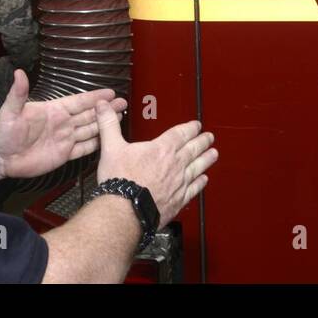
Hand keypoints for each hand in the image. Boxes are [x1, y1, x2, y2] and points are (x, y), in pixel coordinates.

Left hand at [0, 70, 128, 178]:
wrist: (1, 157)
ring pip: (89, 130)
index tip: (109, 92)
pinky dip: (96, 145)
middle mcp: (62, 123)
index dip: (94, 97)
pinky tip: (106, 141)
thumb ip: (18, 93)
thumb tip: (18, 73)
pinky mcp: (63, 154)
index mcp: (53, 110)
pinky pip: (83, 149)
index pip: (78, 101)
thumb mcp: (10, 111)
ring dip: (104, 125)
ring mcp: (64, 139)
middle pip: (88, 115)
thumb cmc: (4, 133)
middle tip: (122, 103)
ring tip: (120, 118)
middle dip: (106, 109)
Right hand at [95, 101, 216, 226]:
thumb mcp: (111, 147)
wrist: (125, 210)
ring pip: (198, 168)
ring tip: (214, 153)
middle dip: (202, 141)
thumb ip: (109, 125)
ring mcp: (178, 183)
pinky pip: (194, 189)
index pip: (180, 134)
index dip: (190, 128)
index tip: (196, 125)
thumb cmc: (119, 180)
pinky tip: (204, 180)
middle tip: (209, 137)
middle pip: (193, 149)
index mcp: (161, 149)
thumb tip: (103, 107)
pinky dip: (200, 183)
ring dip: (206, 159)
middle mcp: (174, 165)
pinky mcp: (178, 200)